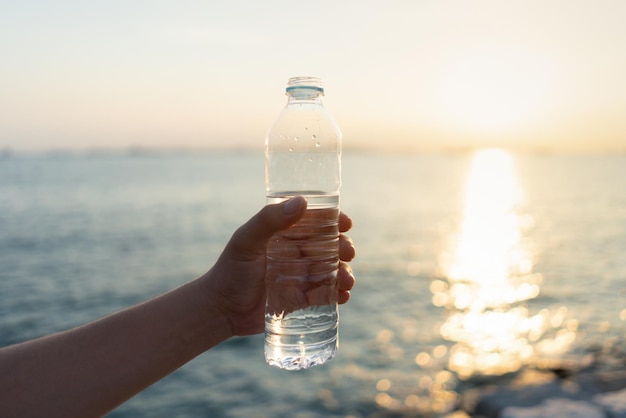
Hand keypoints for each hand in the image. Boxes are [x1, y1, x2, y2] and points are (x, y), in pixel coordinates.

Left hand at [200, 196, 355, 335]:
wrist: (221, 310)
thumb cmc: (230, 270)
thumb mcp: (246, 241)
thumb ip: (269, 220)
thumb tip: (302, 202)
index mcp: (285, 234)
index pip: (316, 221)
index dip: (335, 219)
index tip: (346, 223)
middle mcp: (296, 253)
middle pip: (330, 245)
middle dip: (344, 247)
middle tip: (346, 253)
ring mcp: (301, 276)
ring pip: (333, 270)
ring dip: (346, 272)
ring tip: (346, 281)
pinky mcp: (302, 299)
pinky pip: (327, 294)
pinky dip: (339, 294)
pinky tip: (343, 296)